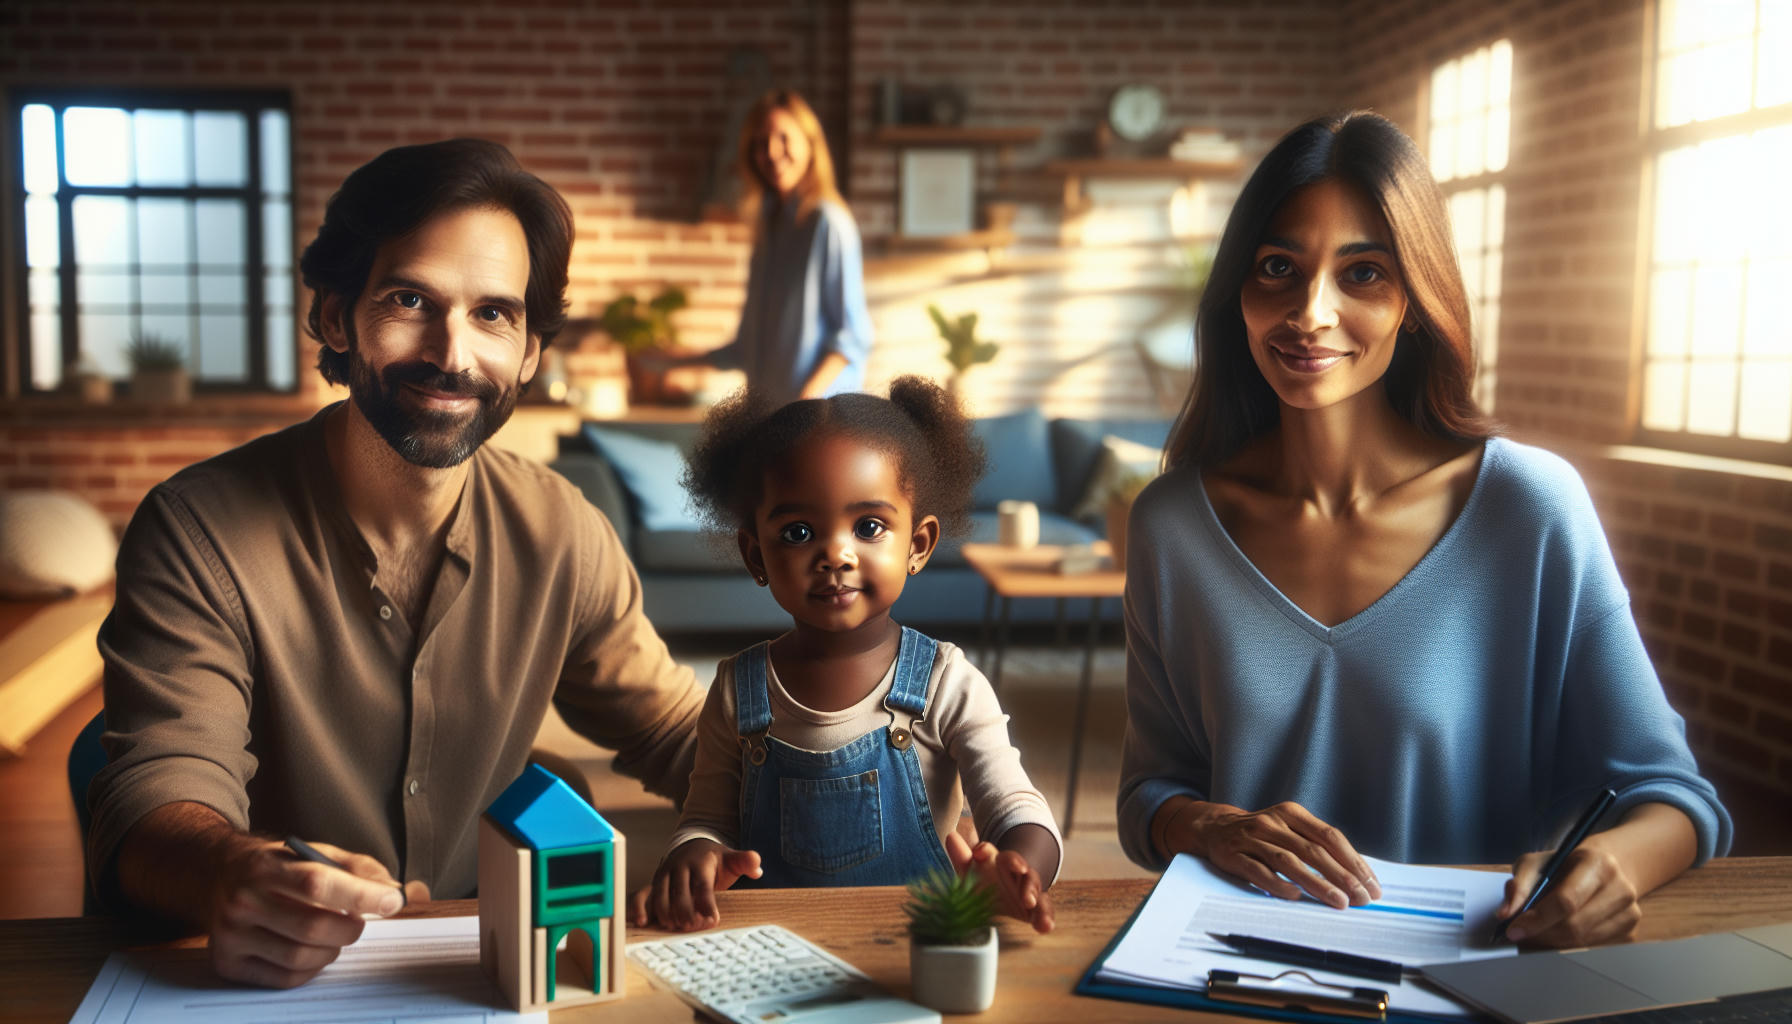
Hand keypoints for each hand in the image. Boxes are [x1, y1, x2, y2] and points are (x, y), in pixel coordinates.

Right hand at [207, 836, 407, 987]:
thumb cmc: (277, 866)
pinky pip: (285, 978)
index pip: (317, 884)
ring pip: (301, 957)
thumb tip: (393, 893)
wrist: (217, 875)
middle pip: (312, 927)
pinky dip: (312, 967)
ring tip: (333, 933)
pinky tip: (312, 949)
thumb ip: (357, 868)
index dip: (360, 895)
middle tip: (358, 920)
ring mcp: (231, 935)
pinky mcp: (228, 962)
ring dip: (332, 949)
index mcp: (265, 866)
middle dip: (350, 928)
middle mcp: (243, 901)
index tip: (392, 901)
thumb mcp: (314, 851)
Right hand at [628, 839, 762, 931]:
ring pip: (659, 894)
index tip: (713, 920)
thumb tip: (758, 868)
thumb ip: (744, 862)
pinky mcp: (652, 884)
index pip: (703, 884)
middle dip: (685, 911)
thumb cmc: (714, 860)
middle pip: (679, 891)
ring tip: (675, 928)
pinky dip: (639, 908)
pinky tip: (642, 922)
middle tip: (692, 927)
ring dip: (666, 913)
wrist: (691, 846)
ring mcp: (663, 875)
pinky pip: (641, 895)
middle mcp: (679, 867)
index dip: (706, 902)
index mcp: (700, 862)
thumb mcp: (730, 858)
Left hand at [945, 832, 1053, 933]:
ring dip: (1032, 891)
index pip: (990, 849)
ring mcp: (1028, 889)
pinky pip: (1044, 910)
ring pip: (1034, 885)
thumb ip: (962, 858)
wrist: (1003, 900)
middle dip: (1018, 864)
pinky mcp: (1036, 908)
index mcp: (999, 860)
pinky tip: (1045, 926)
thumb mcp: (970, 873)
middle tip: (1019, 869)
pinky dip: (1046, 917)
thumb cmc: (984, 882)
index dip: (985, 850)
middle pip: (1018, 863)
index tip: (979, 854)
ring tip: (1029, 902)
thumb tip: (951, 835)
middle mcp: (1016, 872)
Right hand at [1163, 799, 1380, 908]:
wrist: (1214, 828)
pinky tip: (1295, 896)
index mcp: (1292, 813)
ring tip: (1338, 901)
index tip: (1371, 885)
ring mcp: (1251, 838)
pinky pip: (1258, 871)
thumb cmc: (1262, 834)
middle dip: (1342, 876)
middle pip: (1313, 850)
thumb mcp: (1289, 829)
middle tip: (1361, 898)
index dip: (1353, 861)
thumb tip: (1356, 876)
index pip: (1329, 836)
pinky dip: (1278, 884)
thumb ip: (1316, 845)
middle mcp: (1273, 822)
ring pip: (1289, 861)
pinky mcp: (1233, 854)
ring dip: (1317, 883)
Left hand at [1499, 843, 1639, 946]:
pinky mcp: (1630, 931)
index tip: (1513, 930)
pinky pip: (1592, 948)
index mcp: (1598, 863)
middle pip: (1574, 925)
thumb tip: (1505, 914)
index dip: (1537, 919)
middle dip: (1541, 933)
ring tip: (1537, 931)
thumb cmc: (1566, 864)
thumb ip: (1519, 885)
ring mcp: (1630, 912)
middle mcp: (1621, 888)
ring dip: (1553, 941)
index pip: (1565, 901)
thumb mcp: (1538, 863)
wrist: (1607, 865)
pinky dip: (1569, 944)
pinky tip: (1559, 932)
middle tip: (1521, 934)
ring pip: (1582, 941)